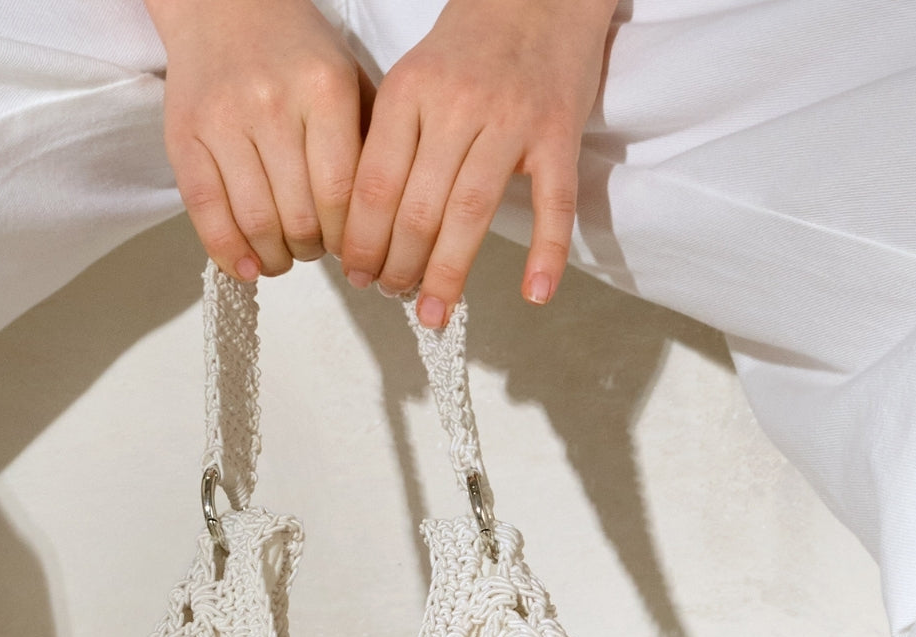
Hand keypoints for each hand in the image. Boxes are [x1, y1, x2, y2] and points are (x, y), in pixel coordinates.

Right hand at [145, 0, 373, 279]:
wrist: (224, 4)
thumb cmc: (295, 51)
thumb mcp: (348, 81)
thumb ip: (367, 145)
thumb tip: (378, 226)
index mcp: (324, 90)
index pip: (341, 196)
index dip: (348, 239)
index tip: (351, 249)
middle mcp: (272, 104)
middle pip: (300, 217)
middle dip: (313, 250)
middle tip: (315, 249)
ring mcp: (223, 121)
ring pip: (256, 223)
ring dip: (276, 258)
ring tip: (284, 256)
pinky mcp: (184, 138)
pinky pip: (206, 213)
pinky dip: (229, 253)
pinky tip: (248, 268)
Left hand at [340, 0, 617, 325]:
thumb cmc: (469, 45)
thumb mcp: (413, 77)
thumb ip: (389, 140)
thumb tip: (362, 224)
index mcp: (410, 91)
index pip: (374, 185)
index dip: (361, 240)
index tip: (356, 272)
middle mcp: (458, 106)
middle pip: (418, 208)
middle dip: (398, 265)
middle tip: (391, 293)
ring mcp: (512, 121)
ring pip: (471, 214)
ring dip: (448, 273)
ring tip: (433, 312)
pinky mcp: (559, 135)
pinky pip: (553, 203)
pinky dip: (546, 252)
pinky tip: (535, 294)